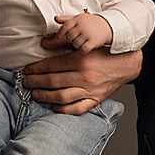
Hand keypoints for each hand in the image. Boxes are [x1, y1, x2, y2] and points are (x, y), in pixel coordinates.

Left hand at [23, 45, 141, 113]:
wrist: (127, 63)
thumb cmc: (105, 52)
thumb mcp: (86, 44)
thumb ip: (66, 45)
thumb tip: (45, 44)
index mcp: (81, 59)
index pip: (52, 66)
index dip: (36, 69)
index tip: (27, 70)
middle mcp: (85, 76)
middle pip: (53, 82)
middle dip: (36, 82)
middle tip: (26, 82)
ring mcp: (91, 90)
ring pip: (62, 97)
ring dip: (45, 96)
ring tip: (35, 94)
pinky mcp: (96, 100)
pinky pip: (76, 108)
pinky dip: (63, 109)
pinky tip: (54, 106)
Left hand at [45, 12, 113, 52]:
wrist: (107, 25)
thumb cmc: (91, 22)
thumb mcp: (79, 18)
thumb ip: (66, 19)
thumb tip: (55, 18)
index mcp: (77, 19)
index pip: (65, 27)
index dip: (60, 33)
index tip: (59, 37)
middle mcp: (82, 26)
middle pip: (69, 37)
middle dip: (71, 39)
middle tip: (77, 38)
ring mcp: (88, 33)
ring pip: (75, 44)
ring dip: (77, 45)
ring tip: (82, 41)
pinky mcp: (93, 41)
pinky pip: (83, 49)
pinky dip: (83, 49)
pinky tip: (86, 46)